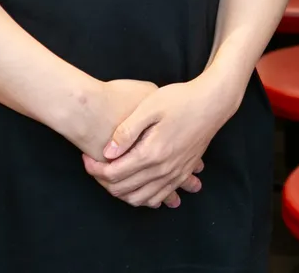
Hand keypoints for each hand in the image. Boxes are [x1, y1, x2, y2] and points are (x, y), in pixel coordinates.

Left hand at [83, 76, 237, 208]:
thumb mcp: (150, 106)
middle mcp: (163, 169)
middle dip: (103, 181)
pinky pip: (159, 197)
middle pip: (123, 189)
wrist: (213, 102)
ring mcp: (175, 174)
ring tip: (110, 176)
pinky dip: (143, 198)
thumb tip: (107, 152)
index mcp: (152, 152)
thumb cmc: (181, 99)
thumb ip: (127, 130)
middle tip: (94, 166)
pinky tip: (135, 188)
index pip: (113, 173)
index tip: (85, 157)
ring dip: (121, 193)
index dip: (94, 168)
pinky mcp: (183, 173)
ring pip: (140, 199)